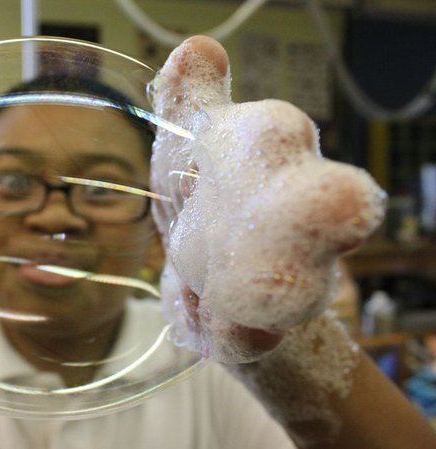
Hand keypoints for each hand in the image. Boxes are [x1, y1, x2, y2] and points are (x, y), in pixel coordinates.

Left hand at [150, 36, 384, 362]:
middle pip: (324, 205)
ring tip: (263, 295)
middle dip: (323, 206)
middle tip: (341, 206)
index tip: (274, 132)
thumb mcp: (189, 143)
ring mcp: (278, 276)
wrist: (215, 282)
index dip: (277, 133)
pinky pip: (249, 338)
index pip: (280, 136)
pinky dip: (240, 337)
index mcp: (266, 161)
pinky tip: (233, 335)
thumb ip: (190, 98)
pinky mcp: (250, 328)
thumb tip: (197, 46)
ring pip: (298, 282)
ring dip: (286, 285)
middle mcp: (289, 216)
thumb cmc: (210, 197)